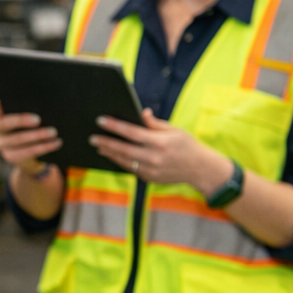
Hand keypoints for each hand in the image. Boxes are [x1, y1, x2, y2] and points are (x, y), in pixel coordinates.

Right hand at [0, 98, 61, 171]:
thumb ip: (30, 112)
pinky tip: (56, 143)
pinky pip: (27, 152)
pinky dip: (43, 147)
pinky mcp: (10, 157)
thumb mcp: (29, 120)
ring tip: (53, 132)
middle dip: (21, 120)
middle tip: (38, 119)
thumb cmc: (30, 129)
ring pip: (17, 140)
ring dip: (37, 136)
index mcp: (0, 117)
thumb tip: (44, 106)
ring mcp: (1, 145)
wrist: (28, 154)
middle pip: (5, 124)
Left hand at [90, 109, 232, 193]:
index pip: (131, 132)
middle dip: (106, 142)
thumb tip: (141, 114)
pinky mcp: (149, 178)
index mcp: (159, 142)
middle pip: (123, 149)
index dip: (114, 126)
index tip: (101, 121)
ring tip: (99, 146)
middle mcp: (153, 157)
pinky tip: (113, 155)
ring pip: (124, 161)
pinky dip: (120, 161)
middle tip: (92, 137)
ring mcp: (151, 170)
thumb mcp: (174, 130)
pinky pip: (130, 169)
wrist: (200, 169)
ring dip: (110, 153)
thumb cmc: (187, 145)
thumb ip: (155, 123)